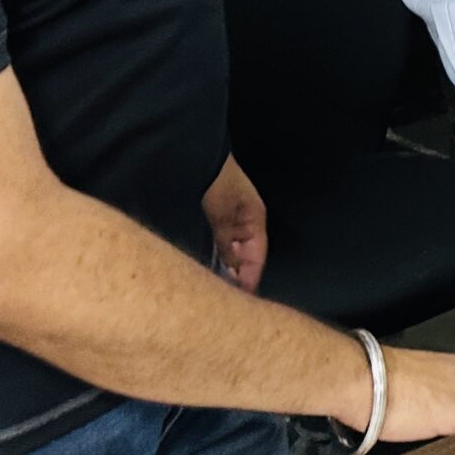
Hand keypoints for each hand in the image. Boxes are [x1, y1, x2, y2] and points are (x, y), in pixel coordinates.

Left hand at [202, 155, 267, 292]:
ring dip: (223, 267)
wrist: (196, 155)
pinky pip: (218, 244)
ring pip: (230, 252)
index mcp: (255, 220)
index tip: (240, 299)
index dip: (250, 278)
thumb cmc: (216, 180)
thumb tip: (231, 270)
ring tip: (212, 286)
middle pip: (245, 257)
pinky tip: (203, 266)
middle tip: (223, 296)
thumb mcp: (223, 214)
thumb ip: (227, 243)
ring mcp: (229, 221)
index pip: (257, 257)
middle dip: (236, 276)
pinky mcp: (214, 220)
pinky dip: (214, 256)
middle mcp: (244, 223)